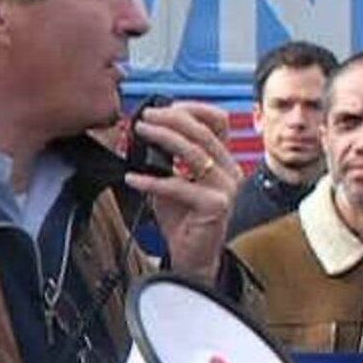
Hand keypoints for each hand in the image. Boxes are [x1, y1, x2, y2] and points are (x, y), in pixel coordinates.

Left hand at [124, 100, 241, 283]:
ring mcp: (225, 188)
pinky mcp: (215, 206)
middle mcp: (229, 170)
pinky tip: (132, 178)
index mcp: (222, 161)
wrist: (192, 255)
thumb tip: (142, 136)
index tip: (163, 107)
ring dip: (163, 138)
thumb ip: (163, 159)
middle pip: (203, 132)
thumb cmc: (182, 218)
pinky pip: (178, 186)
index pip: (218, 122)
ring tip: (140, 133)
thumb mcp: (171, 181)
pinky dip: (151, 181)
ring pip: (193, 153)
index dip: (192, 109)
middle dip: (171, 119)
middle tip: (144, 118)